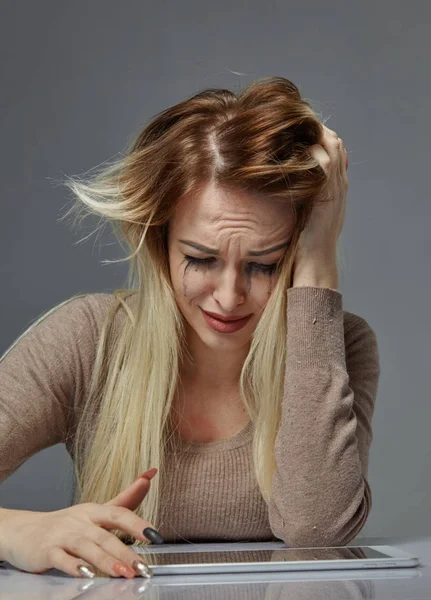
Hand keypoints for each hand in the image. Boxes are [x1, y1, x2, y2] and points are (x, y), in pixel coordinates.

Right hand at [0, 468, 159, 577]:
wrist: (24, 530)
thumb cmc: (65, 524)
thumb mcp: (95, 510)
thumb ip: (125, 498)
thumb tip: (150, 475)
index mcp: (94, 511)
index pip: (119, 514)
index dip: (138, 524)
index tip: (155, 535)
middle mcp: (80, 522)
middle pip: (105, 536)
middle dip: (126, 552)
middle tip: (142, 567)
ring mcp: (63, 536)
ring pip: (86, 547)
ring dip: (105, 561)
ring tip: (122, 573)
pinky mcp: (47, 551)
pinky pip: (61, 559)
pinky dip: (73, 566)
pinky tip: (86, 574)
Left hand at [295, 124, 347, 261]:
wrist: (316, 259)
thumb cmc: (307, 240)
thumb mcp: (309, 212)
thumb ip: (305, 196)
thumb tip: (288, 184)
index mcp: (337, 187)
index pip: (335, 150)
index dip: (320, 136)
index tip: (299, 130)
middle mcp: (339, 184)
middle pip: (336, 143)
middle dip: (318, 129)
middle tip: (296, 122)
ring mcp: (335, 188)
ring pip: (333, 148)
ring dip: (316, 135)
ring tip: (297, 127)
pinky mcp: (326, 194)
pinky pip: (325, 164)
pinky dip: (314, 152)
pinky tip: (298, 148)